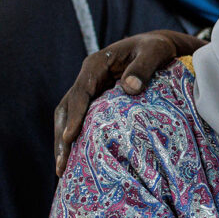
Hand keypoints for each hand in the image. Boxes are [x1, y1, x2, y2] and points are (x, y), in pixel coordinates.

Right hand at [53, 30, 202, 175]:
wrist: (157, 47)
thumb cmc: (157, 48)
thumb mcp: (155, 52)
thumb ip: (144, 67)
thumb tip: (130, 88)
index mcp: (96, 64)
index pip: (80, 92)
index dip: (75, 115)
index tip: (70, 137)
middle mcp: (88, 77)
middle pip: (66, 108)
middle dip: (61, 136)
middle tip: (61, 165)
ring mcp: (89, 89)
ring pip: (68, 116)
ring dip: (64, 142)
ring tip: (62, 170)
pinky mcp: (95, 100)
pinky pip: (81, 120)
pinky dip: (77, 138)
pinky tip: (77, 159)